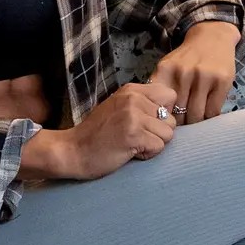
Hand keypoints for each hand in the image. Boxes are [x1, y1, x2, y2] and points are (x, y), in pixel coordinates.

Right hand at [26, 82, 179, 181]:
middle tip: (135, 137)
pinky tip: (130, 152)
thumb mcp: (118, 108)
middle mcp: (134, 99)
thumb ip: (142, 105)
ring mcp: (134, 116)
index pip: (170, 95)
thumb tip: (172, 113)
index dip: (164, 113)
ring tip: (132, 145)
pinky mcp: (134, 135)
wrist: (72, 150)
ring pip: (168, 134)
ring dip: (153, 144)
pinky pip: (159, 146)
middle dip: (158, 133)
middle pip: (171, 119)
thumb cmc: (96, 135)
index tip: (147, 123)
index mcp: (131, 90)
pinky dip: (147, 154)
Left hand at [160, 22, 239, 125]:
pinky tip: (207, 114)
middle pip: (179, 114)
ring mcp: (204, 77)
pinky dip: (209, 117)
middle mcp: (183, 73)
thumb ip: (160, 89)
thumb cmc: (187, 59)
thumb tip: (157, 119)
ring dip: (195, 123)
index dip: (163, 119)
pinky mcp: (222, 81)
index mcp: (165, 70)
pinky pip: (213, 111)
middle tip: (181, 125)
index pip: (160, 106)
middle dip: (179, 123)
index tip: (166, 123)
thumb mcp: (168, 67)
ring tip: (194, 122)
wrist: (212, 37)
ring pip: (196, 115)